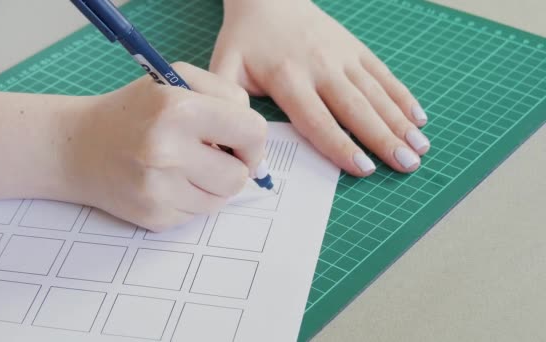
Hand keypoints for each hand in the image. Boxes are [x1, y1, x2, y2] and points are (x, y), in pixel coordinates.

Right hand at [68, 62, 266, 231]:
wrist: (78, 147)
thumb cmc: (134, 110)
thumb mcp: (177, 78)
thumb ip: (226, 96)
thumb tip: (256, 143)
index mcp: (179, 110)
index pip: (252, 132)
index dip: (253, 140)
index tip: (241, 142)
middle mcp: (168, 152)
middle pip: (239, 176)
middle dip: (233, 165)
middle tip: (209, 154)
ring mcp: (159, 190)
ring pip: (223, 199)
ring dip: (213, 184)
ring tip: (185, 166)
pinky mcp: (155, 217)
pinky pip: (199, 215)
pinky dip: (192, 199)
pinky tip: (168, 182)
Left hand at [211, 0, 429, 175]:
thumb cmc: (244, 40)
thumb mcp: (225, 69)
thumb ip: (232, 106)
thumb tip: (241, 149)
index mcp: (287, 78)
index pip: (317, 119)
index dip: (341, 145)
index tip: (364, 168)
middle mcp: (320, 67)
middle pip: (355, 109)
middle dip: (383, 138)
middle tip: (406, 164)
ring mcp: (342, 55)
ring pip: (375, 93)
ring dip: (399, 121)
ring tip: (420, 148)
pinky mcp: (355, 47)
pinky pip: (382, 73)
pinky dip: (402, 96)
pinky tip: (419, 117)